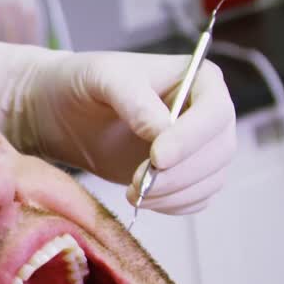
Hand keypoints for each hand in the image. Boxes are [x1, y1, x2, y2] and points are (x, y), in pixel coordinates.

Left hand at [0, 43, 236, 213]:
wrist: (63, 110)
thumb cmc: (84, 82)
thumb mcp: (103, 78)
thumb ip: (134, 101)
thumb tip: (163, 131)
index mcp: (200, 79)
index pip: (215, 114)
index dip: (191, 139)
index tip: (157, 158)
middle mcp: (208, 113)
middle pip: (219, 152)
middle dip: (180, 174)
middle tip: (137, 184)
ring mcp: (199, 147)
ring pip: (211, 180)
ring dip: (175, 195)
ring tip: (132, 193)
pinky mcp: (184, 175)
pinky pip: (196, 199)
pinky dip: (172, 206)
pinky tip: (141, 198)